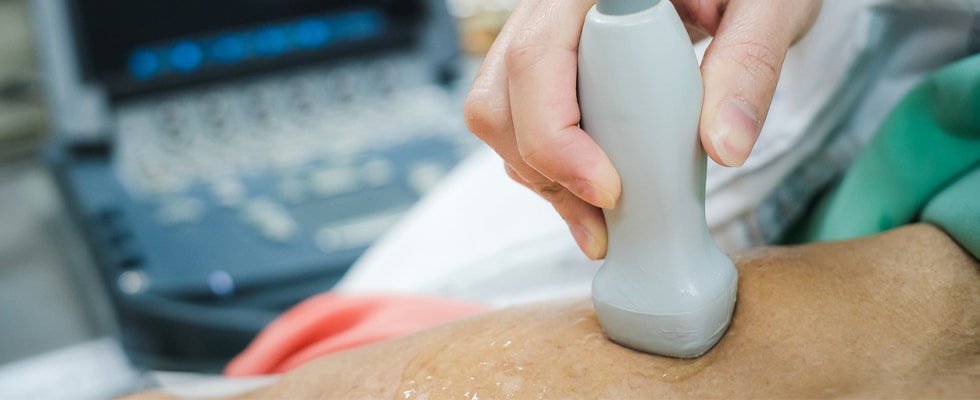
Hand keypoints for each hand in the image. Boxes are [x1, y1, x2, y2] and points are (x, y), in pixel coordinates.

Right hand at [463, 0, 820, 259]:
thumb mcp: (766, 8)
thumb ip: (749, 65)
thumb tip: (725, 148)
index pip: (535, 59)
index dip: (556, 136)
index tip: (608, 190)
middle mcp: (549, 10)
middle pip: (500, 98)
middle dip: (544, 173)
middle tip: (603, 223)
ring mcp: (540, 38)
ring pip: (500, 118)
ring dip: (544, 181)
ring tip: (603, 221)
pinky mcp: (548, 70)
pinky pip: (520, 126)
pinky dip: (551, 172)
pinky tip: (595, 197)